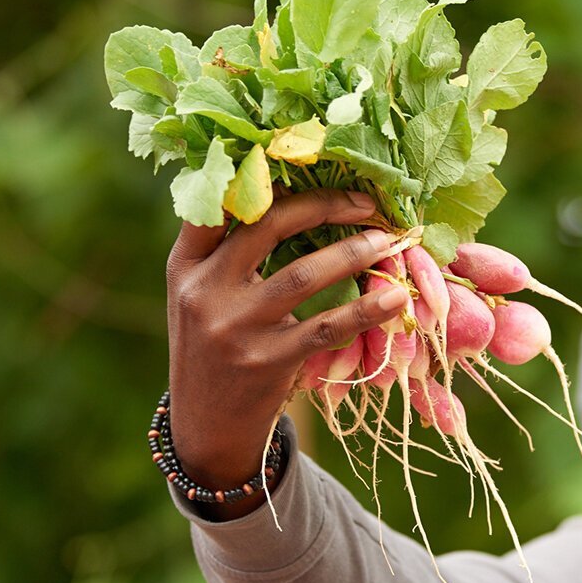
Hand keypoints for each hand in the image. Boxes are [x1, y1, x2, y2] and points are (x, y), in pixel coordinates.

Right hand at [165, 190, 408, 517]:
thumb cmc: (216, 347)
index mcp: (186, 264)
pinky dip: (366, 308)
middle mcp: (204, 290)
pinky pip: (327, 326)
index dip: (263, 173)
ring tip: (390, 240)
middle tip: (366, 200)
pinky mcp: (267, 362)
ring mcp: (234, 327)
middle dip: (325, 205)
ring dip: (355, 251)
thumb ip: (228, 252)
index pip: (218, 202)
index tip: (307, 155)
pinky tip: (395, 297)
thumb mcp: (203, 296)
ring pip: (304, 273)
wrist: (206, 427)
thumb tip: (288, 190)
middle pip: (269, 225)